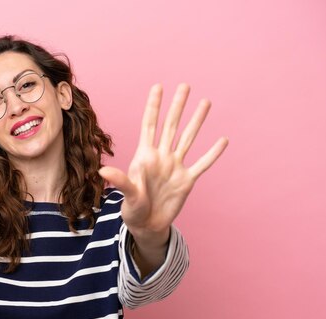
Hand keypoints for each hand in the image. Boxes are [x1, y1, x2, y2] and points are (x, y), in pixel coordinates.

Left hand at [99, 83, 227, 246]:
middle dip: (177, 105)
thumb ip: (120, 181)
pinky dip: (213, 153)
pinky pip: (202, 164)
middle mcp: (161, 157)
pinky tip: (222, 140)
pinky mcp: (187, 180)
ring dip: (196, 121)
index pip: (150, 125)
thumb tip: (103, 171)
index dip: (153, 106)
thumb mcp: (127, 194)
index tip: (158, 87)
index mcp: (145, 156)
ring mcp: (175, 167)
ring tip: (205, 102)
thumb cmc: (132, 209)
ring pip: (187, 138)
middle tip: (185, 85)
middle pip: (171, 125)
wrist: (147, 225)